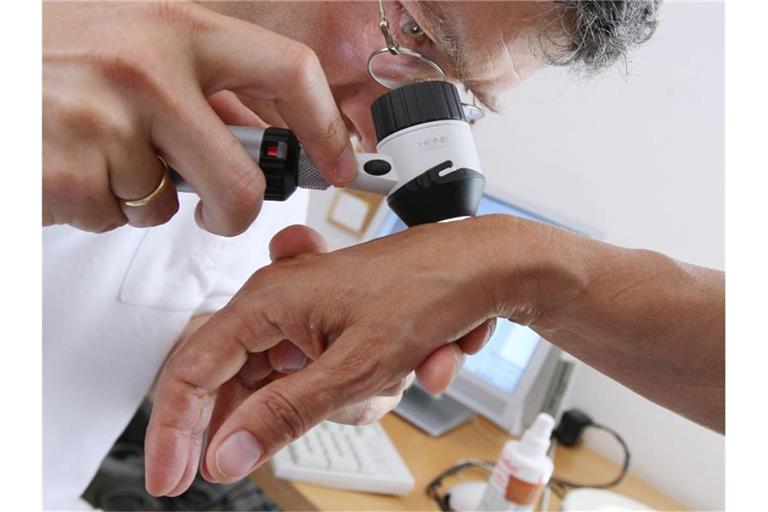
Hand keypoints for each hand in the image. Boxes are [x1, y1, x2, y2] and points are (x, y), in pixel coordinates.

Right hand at [43, 2, 355, 233]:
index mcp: (175, 26)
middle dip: (234, 210)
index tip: (340, 160)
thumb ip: (202, 84)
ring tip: (99, 152)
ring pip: (169, 204)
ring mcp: (107, 122)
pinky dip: (102, 206)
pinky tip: (71, 165)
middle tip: (221, 211)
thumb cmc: (51, 57)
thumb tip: (264, 133)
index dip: (325, 124)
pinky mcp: (71, 174)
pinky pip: (119, 217)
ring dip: (143, 195)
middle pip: (240, 176)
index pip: (288, 70)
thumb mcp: (134, 42)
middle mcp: (147, 69)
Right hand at [144, 216, 524, 494]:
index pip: (193, 371)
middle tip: (251, 462)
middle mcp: (279, 303)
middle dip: (256, 422)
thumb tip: (228, 453)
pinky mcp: (331, 327)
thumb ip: (286, 413)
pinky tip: (405, 367)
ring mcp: (306, 315)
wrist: (481, 267)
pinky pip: (317, 375)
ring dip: (334, 401)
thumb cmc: (426, 290)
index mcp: (268, 301)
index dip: (175, 430)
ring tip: (390, 377)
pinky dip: (353, 389)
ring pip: (282, 384)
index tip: (172, 478)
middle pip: (232, 381)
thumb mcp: (355, 367)